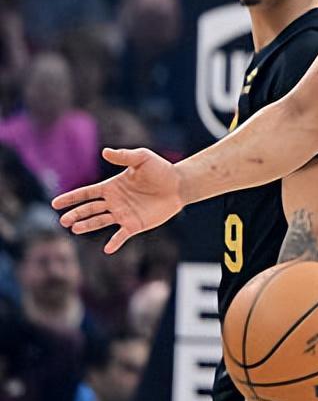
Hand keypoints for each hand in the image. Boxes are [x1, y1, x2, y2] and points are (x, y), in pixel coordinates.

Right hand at [51, 148, 184, 252]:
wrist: (179, 185)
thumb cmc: (160, 170)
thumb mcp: (142, 159)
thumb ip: (124, 156)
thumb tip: (104, 151)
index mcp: (111, 187)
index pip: (86, 194)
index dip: (71, 198)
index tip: (55, 203)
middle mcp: (114, 202)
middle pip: (89, 209)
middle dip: (75, 214)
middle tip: (63, 220)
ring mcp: (123, 214)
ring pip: (100, 221)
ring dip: (88, 225)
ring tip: (75, 229)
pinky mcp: (135, 224)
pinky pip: (122, 235)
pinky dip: (115, 242)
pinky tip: (107, 249)